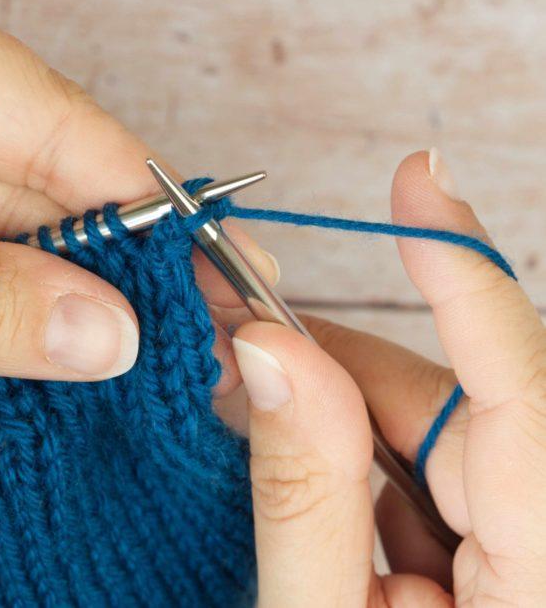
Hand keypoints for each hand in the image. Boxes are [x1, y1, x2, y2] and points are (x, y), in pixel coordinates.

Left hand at [0, 0, 276, 381]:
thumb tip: (108, 337)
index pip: (56, 120)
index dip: (150, 206)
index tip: (229, 268)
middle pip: (41, 172)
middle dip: (119, 265)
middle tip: (206, 331)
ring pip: (1, 214)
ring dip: (64, 290)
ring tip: (144, 354)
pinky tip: (56, 341)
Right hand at [231, 150, 545, 604]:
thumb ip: (300, 493)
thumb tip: (265, 354)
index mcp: (544, 580)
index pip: (521, 392)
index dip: (464, 273)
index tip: (419, 179)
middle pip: (449, 408)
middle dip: (335, 368)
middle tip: (231, 337)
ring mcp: (528, 550)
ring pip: (431, 441)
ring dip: (337, 423)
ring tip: (248, 412)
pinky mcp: (501, 558)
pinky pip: (428, 481)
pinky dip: (357, 467)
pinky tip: (302, 476)